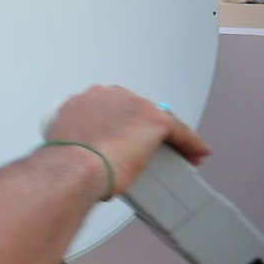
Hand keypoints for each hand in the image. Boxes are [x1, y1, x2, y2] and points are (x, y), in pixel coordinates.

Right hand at [47, 85, 211, 197]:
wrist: (74, 168)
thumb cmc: (66, 164)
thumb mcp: (67, 145)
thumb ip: (79, 142)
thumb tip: (87, 156)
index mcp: (86, 100)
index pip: (111, 107)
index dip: (120, 123)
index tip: (122, 136)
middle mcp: (110, 95)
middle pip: (135, 109)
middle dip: (140, 128)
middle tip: (141, 149)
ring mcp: (134, 105)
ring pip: (157, 119)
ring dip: (164, 135)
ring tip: (169, 153)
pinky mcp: (155, 120)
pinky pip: (180, 131)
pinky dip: (191, 143)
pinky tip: (197, 152)